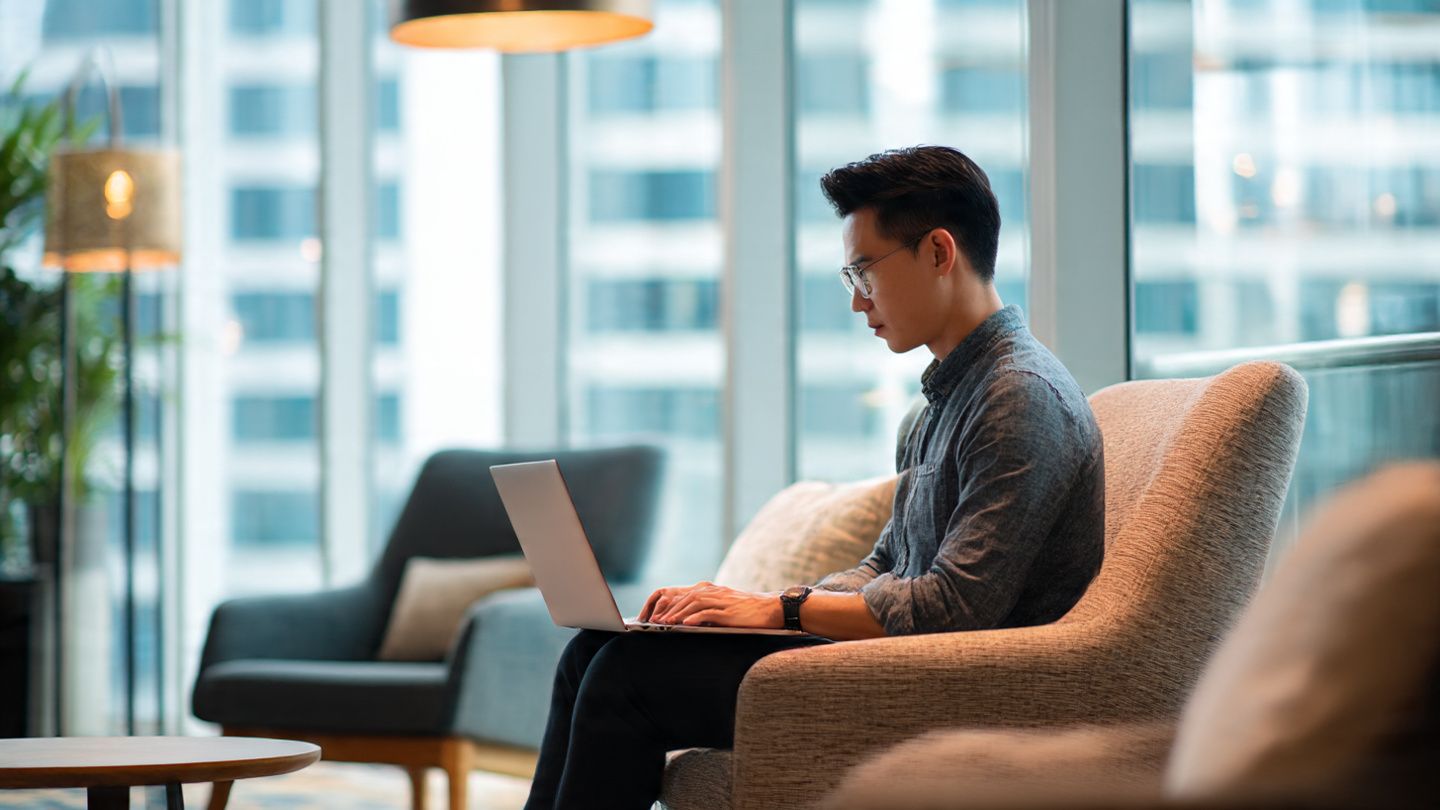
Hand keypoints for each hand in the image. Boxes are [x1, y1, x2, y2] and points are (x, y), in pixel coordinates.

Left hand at [639, 581, 782, 628]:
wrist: (771, 608)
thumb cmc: (748, 611)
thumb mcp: (725, 606)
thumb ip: (709, 609)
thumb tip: (690, 620)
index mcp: (712, 590)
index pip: (686, 594)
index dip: (671, 604)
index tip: (659, 615)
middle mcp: (715, 592)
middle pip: (686, 597)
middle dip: (670, 609)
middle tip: (657, 620)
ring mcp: (722, 601)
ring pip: (694, 603)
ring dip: (679, 613)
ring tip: (667, 622)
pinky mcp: (729, 612)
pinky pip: (709, 613)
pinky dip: (695, 617)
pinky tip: (686, 623)